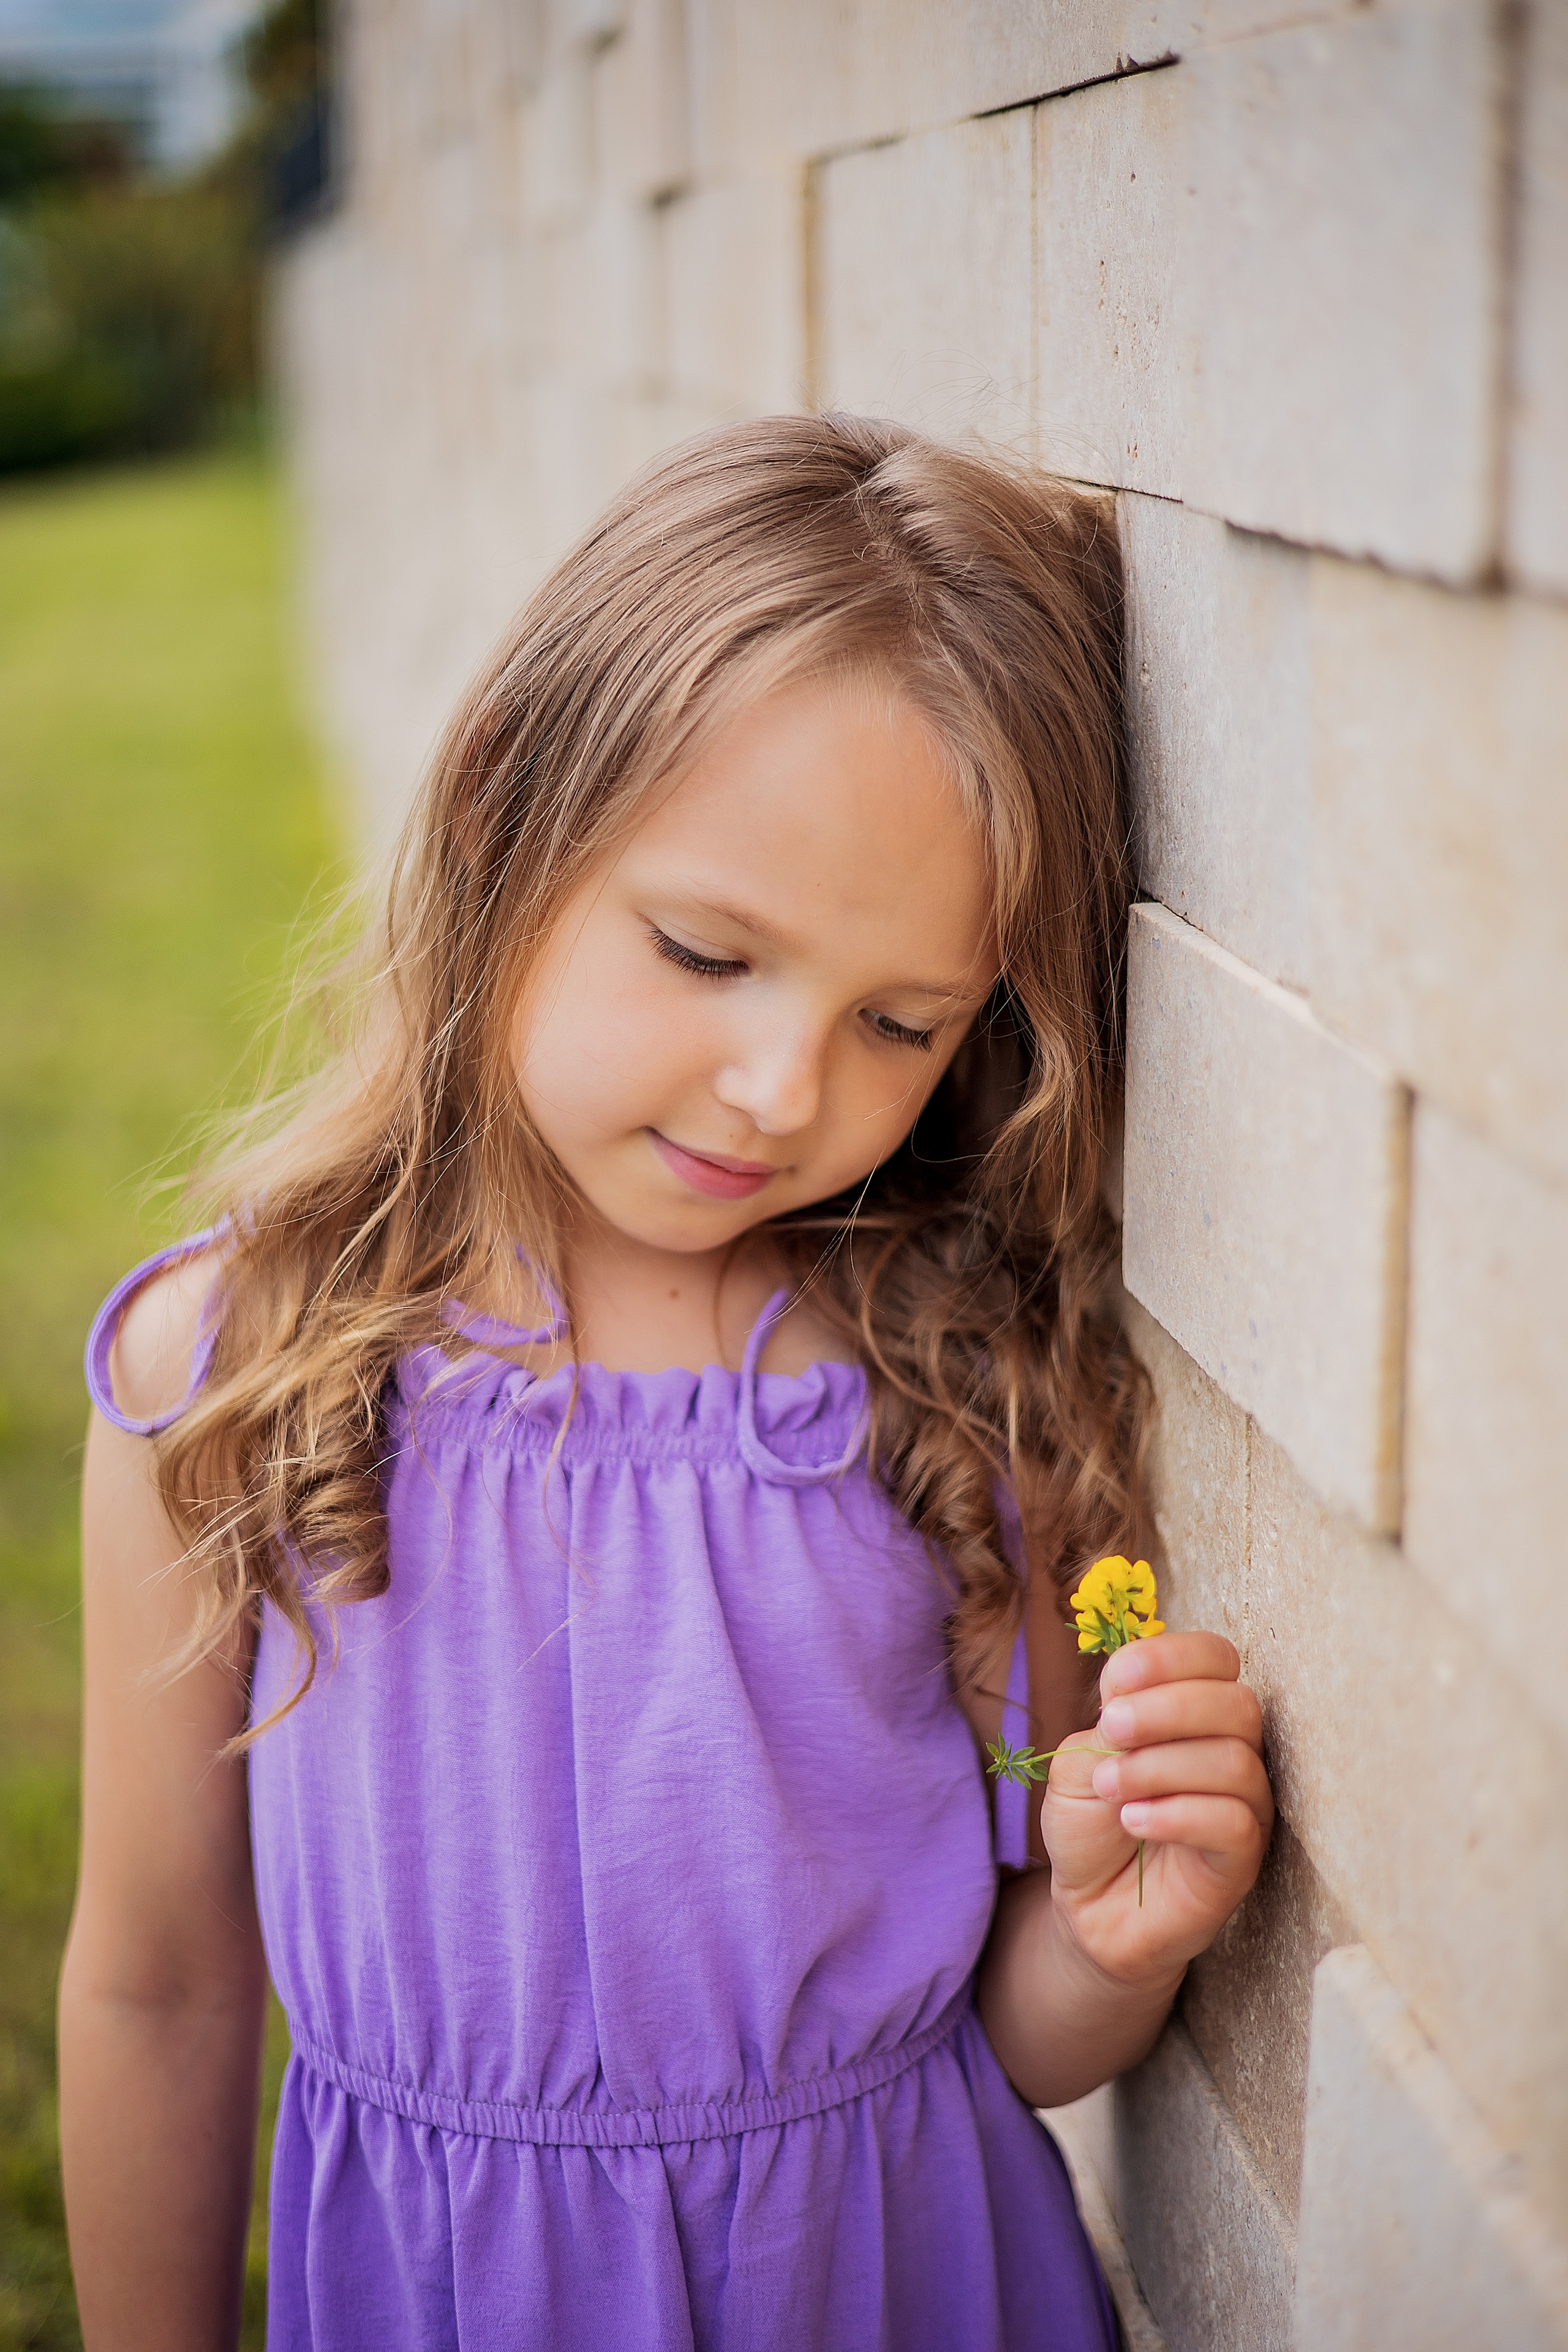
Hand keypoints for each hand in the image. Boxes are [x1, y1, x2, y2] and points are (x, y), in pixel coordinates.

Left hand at [1039, 1631, 1272, 1989]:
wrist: (1088, 1904)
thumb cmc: (1091, 1822)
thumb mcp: (1081, 1762)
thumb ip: (1111, 1727)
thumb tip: (1133, 1703)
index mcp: (1196, 1711)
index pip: (1216, 1657)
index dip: (1170, 1657)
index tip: (1114, 1683)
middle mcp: (1233, 1751)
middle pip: (1238, 1704)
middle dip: (1166, 1708)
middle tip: (1111, 1731)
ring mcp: (1246, 1806)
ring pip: (1235, 1762)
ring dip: (1160, 1767)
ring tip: (1113, 1788)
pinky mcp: (1243, 1861)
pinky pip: (1235, 1823)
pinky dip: (1175, 1814)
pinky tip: (1134, 1821)